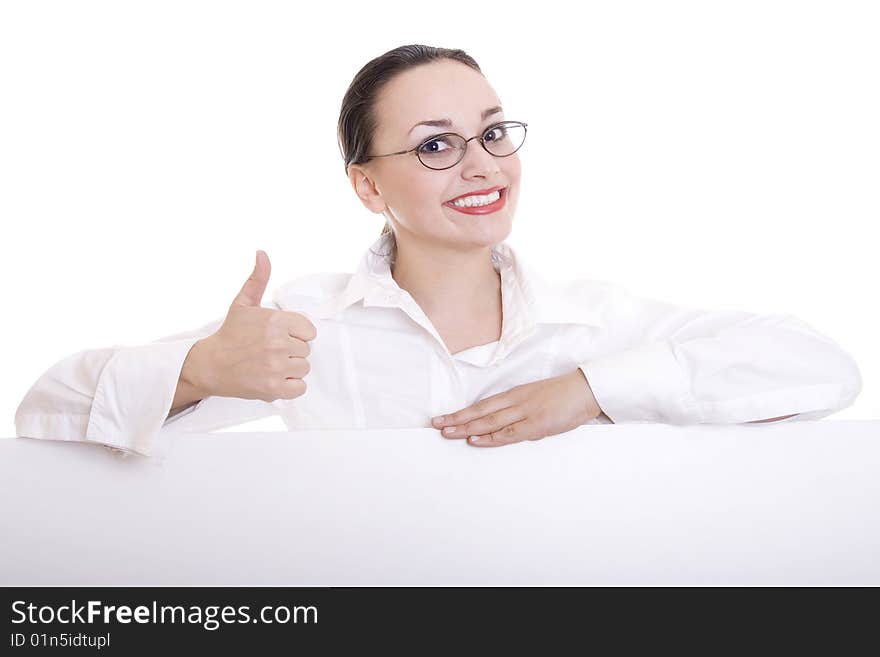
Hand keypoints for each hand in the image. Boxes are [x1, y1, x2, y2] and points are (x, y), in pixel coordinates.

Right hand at [184, 250, 316, 401]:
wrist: (209, 365)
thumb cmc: (230, 335)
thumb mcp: (243, 303)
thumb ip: (258, 279)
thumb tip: (262, 253)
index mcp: (275, 321)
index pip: (309, 331)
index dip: (296, 334)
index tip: (279, 337)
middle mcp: (278, 343)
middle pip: (306, 350)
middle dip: (291, 352)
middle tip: (269, 352)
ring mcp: (276, 367)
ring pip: (304, 368)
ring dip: (290, 369)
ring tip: (269, 365)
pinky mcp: (274, 388)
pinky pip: (300, 388)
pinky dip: (289, 387)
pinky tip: (273, 379)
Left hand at [431, 369, 602, 446]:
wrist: (585, 390)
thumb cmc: (563, 396)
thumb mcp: (536, 399)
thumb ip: (519, 411)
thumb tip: (503, 427)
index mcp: (515, 394)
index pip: (482, 405)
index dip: (461, 412)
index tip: (443, 418)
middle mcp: (515, 402)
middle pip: (480, 412)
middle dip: (456, 419)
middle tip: (436, 425)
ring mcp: (525, 412)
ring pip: (489, 421)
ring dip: (466, 427)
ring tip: (447, 432)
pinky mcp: (536, 424)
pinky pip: (509, 432)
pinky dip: (490, 437)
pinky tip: (475, 439)